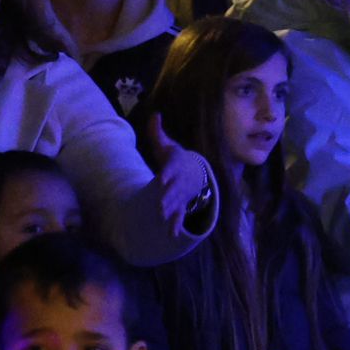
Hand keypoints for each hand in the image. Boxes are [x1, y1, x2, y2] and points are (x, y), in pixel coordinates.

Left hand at [145, 116, 210, 233]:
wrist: (195, 173)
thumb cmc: (176, 159)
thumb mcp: (168, 145)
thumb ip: (158, 133)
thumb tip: (154, 115)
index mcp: (176, 166)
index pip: (171, 169)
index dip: (167, 173)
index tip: (162, 178)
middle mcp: (180, 182)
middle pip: (174, 189)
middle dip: (168, 196)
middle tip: (160, 203)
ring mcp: (182, 195)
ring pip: (177, 204)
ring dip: (171, 211)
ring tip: (163, 217)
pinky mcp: (182, 205)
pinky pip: (181, 216)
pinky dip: (177, 225)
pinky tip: (173, 235)